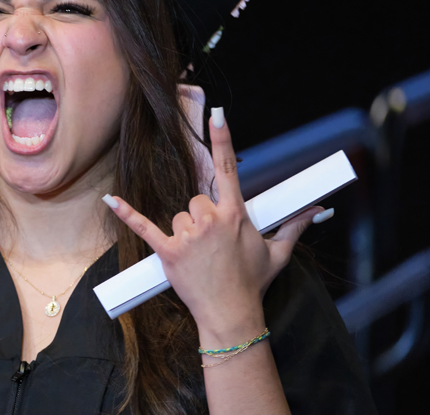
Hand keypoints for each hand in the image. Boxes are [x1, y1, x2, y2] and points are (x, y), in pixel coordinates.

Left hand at [103, 108, 325, 336]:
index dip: (223, 140)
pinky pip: (144, 226)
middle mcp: (210, 220)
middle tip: (213, 244)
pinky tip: (111, 201)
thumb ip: (295, 226)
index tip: (218, 115)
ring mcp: (188, 236)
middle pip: (196, 200)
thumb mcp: (278, 252)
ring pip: (178, 216)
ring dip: (185, 232)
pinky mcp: (168, 251)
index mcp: (235, 215)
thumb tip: (318, 210)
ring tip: (199, 256)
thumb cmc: (253, 283)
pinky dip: (127, 214)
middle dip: (202, 217)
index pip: (228, 169)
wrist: (231, 314)